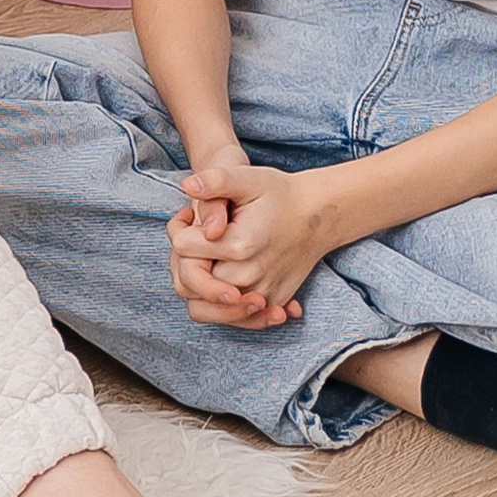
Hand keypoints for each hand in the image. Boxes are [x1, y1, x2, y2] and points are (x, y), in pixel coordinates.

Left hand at [168, 148, 335, 328]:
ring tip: (206, 258)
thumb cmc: (280, 194)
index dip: (180, 229)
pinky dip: (219, 305)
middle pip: (189, 281)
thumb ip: (217, 180)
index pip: (183, 248)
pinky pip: (232, 319)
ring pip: (205, 308)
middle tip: (197, 236)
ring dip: (197, 286)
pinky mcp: (270, 303)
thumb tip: (187, 186)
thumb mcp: (249, 178)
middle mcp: (250, 276)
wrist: (316, 216)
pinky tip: (222, 277)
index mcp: (239, 245)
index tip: (189, 215)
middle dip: (186, 259)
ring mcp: (261, 294)